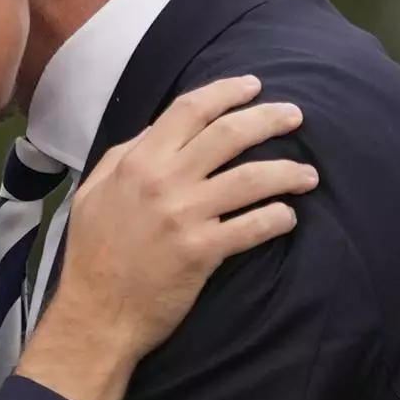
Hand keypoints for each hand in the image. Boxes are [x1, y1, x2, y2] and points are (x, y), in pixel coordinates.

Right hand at [17, 76, 317, 399]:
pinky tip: (289, 216)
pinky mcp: (202, 251)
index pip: (190, 109)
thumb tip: (158, 130)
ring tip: (308, 175)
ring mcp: (184, 216)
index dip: (227, 91)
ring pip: (252, 178)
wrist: (95, 314)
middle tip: (296, 117)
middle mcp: (163, 181)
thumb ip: (125, 155)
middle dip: (270, 119)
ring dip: (288, 172)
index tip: (254, 85)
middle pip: (230, 134)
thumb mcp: (93, 192)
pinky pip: (254, 226)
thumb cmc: (92, 254)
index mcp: (137, 161)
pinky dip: (278, 218)